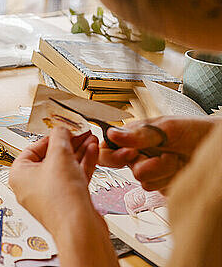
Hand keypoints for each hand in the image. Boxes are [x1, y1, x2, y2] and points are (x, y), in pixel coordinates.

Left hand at [8, 128, 98, 231]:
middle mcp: (31, 186)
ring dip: (78, 151)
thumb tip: (60, 130)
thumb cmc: (61, 201)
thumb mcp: (59, 156)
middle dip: (68, 143)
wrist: (80, 228)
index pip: (33, 148)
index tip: (63, 129)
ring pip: (64, 167)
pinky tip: (92, 151)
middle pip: (50, 157)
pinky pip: (73, 177)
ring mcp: (50, 195)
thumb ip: (60, 137)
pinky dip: (83, 164)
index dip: (50, 137)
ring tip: (90, 138)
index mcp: (19, 175)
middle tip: (80, 132)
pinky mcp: (67, 201)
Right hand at [99, 115, 218, 190]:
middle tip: (165, 155)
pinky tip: (181, 170)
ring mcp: (151, 172)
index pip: (106, 151)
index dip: (114, 156)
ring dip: (164, 172)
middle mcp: (139, 155)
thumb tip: (112, 134)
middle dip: (150, 164)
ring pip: (145, 182)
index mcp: (132, 138)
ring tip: (178, 159)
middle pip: (129, 170)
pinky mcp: (162, 185)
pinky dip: (172, 181)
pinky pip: (159, 190)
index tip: (131, 153)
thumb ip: (138, 134)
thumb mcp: (165, 128)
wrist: (217, 149)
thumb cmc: (194, 131)